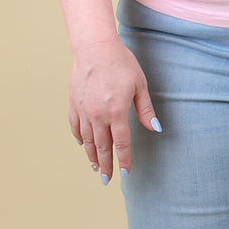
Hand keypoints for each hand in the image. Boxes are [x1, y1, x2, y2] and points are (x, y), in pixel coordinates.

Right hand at [68, 38, 159, 183]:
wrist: (95, 48)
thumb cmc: (121, 63)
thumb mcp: (139, 84)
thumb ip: (145, 109)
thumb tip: (155, 129)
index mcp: (117, 112)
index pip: (121, 143)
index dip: (124, 159)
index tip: (125, 173)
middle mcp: (98, 116)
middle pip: (102, 147)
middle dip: (106, 165)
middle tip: (107, 180)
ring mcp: (83, 111)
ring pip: (86, 140)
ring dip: (92, 155)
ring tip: (96, 167)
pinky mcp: (73, 104)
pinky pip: (75, 127)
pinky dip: (78, 138)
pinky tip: (82, 144)